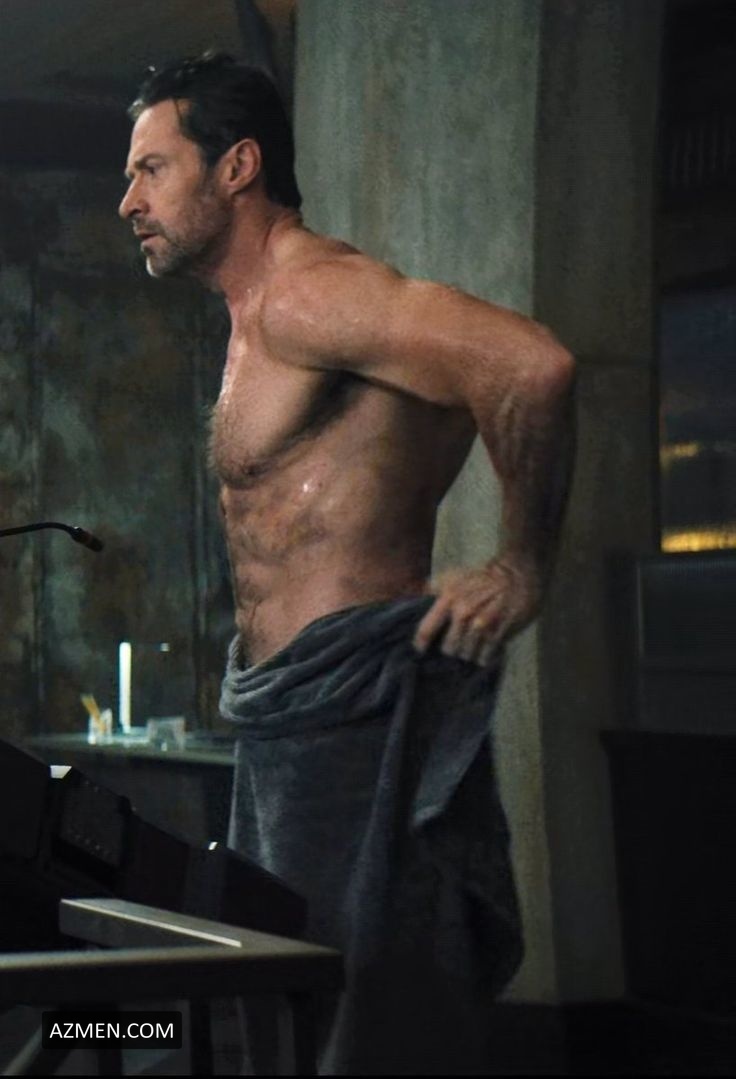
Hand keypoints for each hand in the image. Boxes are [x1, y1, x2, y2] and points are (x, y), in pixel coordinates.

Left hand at [412, 556, 541, 667]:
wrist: (515, 572)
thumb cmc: (481, 577)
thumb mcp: (453, 576)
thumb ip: (433, 588)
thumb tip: (415, 599)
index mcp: (448, 598)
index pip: (426, 629)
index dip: (421, 645)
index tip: (421, 651)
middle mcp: (463, 611)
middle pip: (449, 648)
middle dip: (452, 651)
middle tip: (455, 650)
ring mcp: (483, 622)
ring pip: (467, 653)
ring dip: (469, 655)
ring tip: (470, 652)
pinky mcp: (501, 630)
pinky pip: (486, 653)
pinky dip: (484, 656)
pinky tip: (484, 654)